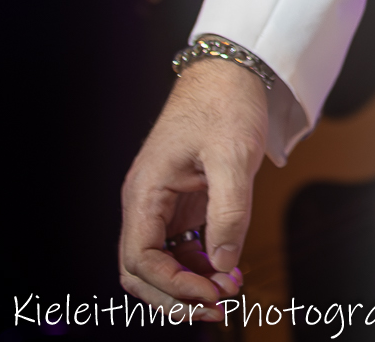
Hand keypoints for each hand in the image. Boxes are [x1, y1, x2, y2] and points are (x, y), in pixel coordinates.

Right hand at [119, 58, 269, 318]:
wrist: (231, 68)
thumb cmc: (225, 102)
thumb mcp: (234, 156)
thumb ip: (229, 212)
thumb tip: (223, 264)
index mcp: (145, 190)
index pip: (140, 259)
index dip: (173, 286)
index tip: (211, 293)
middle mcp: (146, 201)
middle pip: (142, 271)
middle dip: (177, 296)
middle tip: (219, 306)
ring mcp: (162, 203)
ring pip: (161, 264)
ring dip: (189, 284)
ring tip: (229, 290)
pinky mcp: (181, 202)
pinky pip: (180, 247)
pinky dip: (200, 264)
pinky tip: (227, 269)